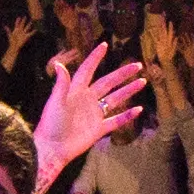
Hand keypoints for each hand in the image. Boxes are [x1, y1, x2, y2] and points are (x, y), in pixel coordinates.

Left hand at [33, 44, 150, 193]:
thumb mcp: (55, 102)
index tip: (104, 45)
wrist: (52, 148)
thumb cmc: (51, 124)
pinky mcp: (98, 129)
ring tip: (142, 81)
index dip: (95, 58)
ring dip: (128, 91)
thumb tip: (60, 65)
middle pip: (108, 83)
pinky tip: (138, 109)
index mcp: (76, 91)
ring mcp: (94, 114)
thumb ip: (61, 84)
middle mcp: (87, 100)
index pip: (87, 70)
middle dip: (122, 74)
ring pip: (115, 99)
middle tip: (137, 65)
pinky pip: (116, 121)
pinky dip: (127, 116)